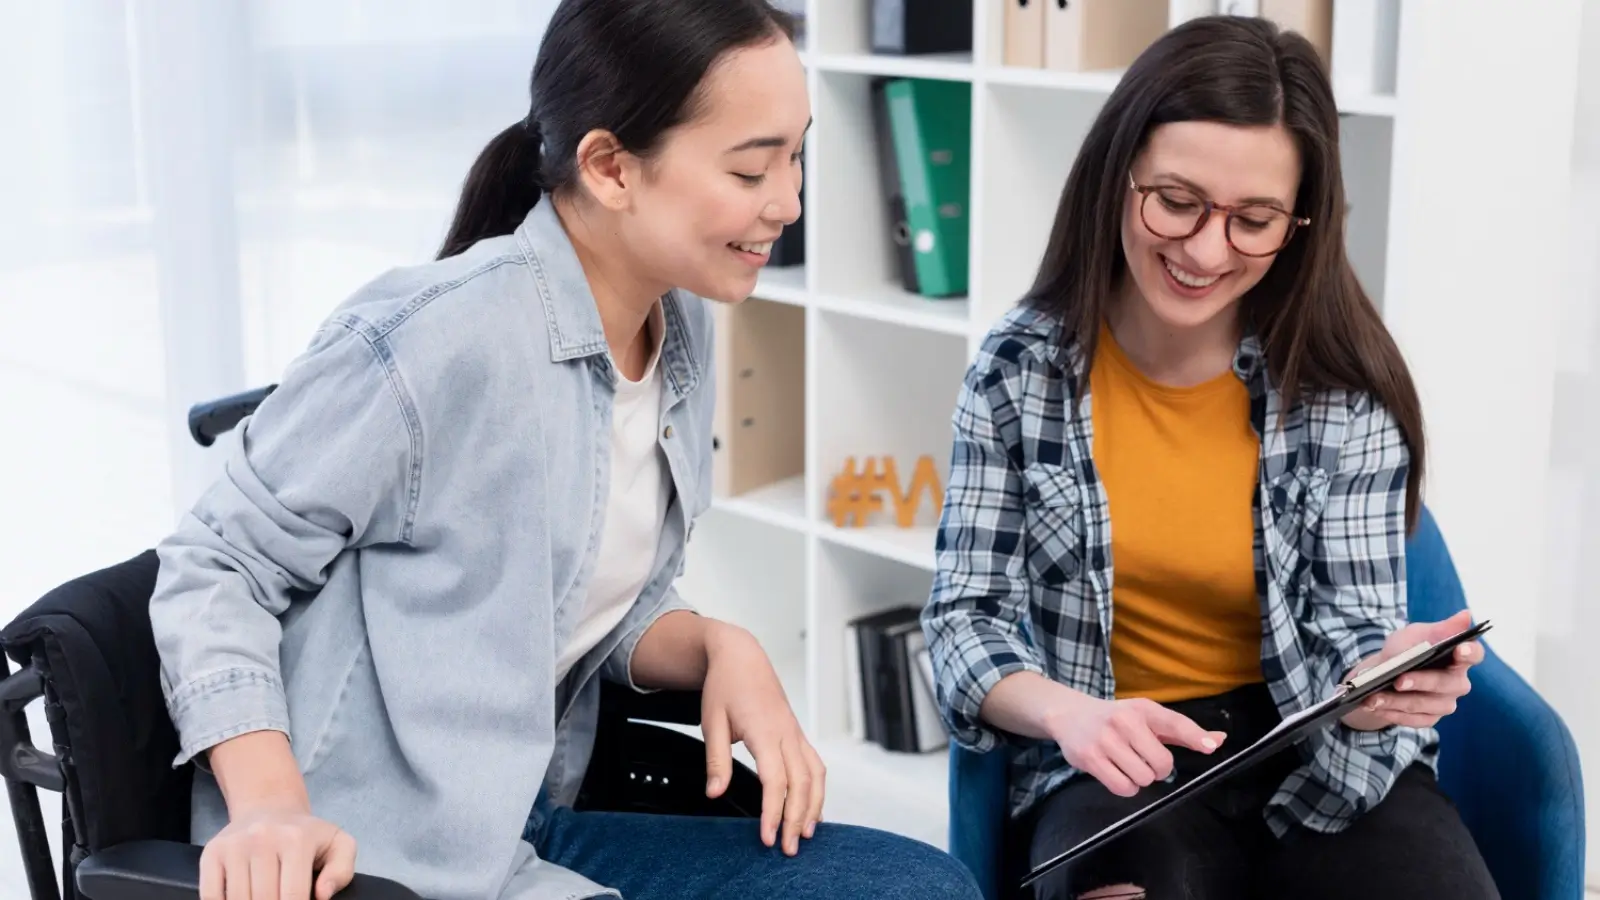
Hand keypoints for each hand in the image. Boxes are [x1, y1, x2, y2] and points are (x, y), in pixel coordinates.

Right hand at [199, 804, 355, 899]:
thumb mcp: (338, 844)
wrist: (270, 808)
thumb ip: (341, 870)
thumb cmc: (306, 835)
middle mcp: (262, 838)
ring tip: (262, 899)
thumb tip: (322, 894)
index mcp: (296, 839)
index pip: (293, 896)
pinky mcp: (212, 852)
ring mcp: (234, 845)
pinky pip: (210, 895)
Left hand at [699, 624, 824, 855]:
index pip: (774, 780)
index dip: (773, 812)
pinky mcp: (797, 734)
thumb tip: (715, 793)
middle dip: (797, 819)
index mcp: (764, 730)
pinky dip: (818, 790)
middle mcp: (786, 733)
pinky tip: (813, 808)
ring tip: (806, 835)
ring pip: (816, 775)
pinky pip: (816, 765)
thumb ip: (716, 760)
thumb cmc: (725, 686)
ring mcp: (795, 733)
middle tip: (789, 849)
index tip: (767, 837)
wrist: (741, 656)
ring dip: (814, 807)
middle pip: (801, 783)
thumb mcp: (711, 722)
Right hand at [1043, 694, 1225, 797]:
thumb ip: (1183, 732)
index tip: (1211, 747)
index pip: (1175, 723)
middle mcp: (1125, 721)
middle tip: (1144, 761)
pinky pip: (1122, 787)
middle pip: (1161, 764)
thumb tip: (1219, 741)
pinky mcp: (1090, 757)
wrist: (1069, 714)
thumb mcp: (1148, 718)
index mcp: (1144, 709)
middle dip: (1157, 770)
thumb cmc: (1117, 718)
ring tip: (1127, 765)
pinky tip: (1116, 773)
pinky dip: (1125, 787)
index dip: (1196, 736)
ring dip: (1139, 779)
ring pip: (1142, 779)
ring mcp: (1105, 740)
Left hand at [1341, 610, 1482, 730]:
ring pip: (1424, 704)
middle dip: (1420, 681)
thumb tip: (1466, 614)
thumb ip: (1438, 629)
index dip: (1469, 652)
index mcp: (1459, 657)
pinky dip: (1391, 712)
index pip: (1474, 654)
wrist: (1384, 673)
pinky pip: (1412, 719)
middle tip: (1397, 680)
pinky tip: (1374, 705)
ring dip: (1396, 700)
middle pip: (1446, 684)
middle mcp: (1457, 683)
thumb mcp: (1416, 634)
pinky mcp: (1429, 718)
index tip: (1459, 649)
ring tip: (1373, 696)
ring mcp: (1444, 703)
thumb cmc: (1406, 649)